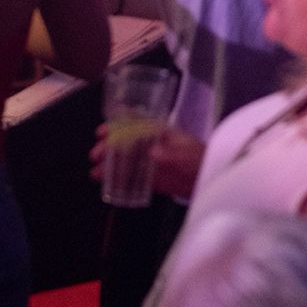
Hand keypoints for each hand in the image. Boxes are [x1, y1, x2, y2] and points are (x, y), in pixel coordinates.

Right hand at [90, 121, 204, 198]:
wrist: (211, 179)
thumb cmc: (201, 160)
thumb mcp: (187, 154)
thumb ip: (171, 154)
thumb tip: (152, 152)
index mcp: (162, 133)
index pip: (137, 123)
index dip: (119, 123)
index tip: (102, 129)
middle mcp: (154, 145)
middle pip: (128, 142)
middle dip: (110, 146)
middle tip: (95, 154)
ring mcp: (153, 163)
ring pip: (128, 161)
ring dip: (111, 165)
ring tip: (95, 172)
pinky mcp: (155, 179)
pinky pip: (134, 178)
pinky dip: (120, 180)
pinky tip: (107, 184)